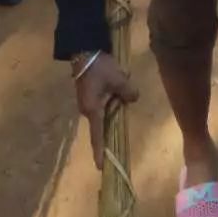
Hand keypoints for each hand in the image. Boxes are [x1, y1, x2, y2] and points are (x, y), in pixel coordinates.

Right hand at [74, 52, 139, 169]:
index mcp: (93, 110)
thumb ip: (128, 92)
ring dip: (113, 106)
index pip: (98, 136)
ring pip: (104, 112)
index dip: (101, 151)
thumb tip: (133, 99)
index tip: (101, 167)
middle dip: (114, 122)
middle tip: (123, 116)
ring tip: (121, 89)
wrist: (84, 49)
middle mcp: (87, 110)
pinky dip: (110, 100)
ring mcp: (87, 102)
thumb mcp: (118, 79)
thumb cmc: (99, 67)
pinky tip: (118, 86)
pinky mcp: (89, 94)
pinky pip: (102, 104)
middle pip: (102, 124)